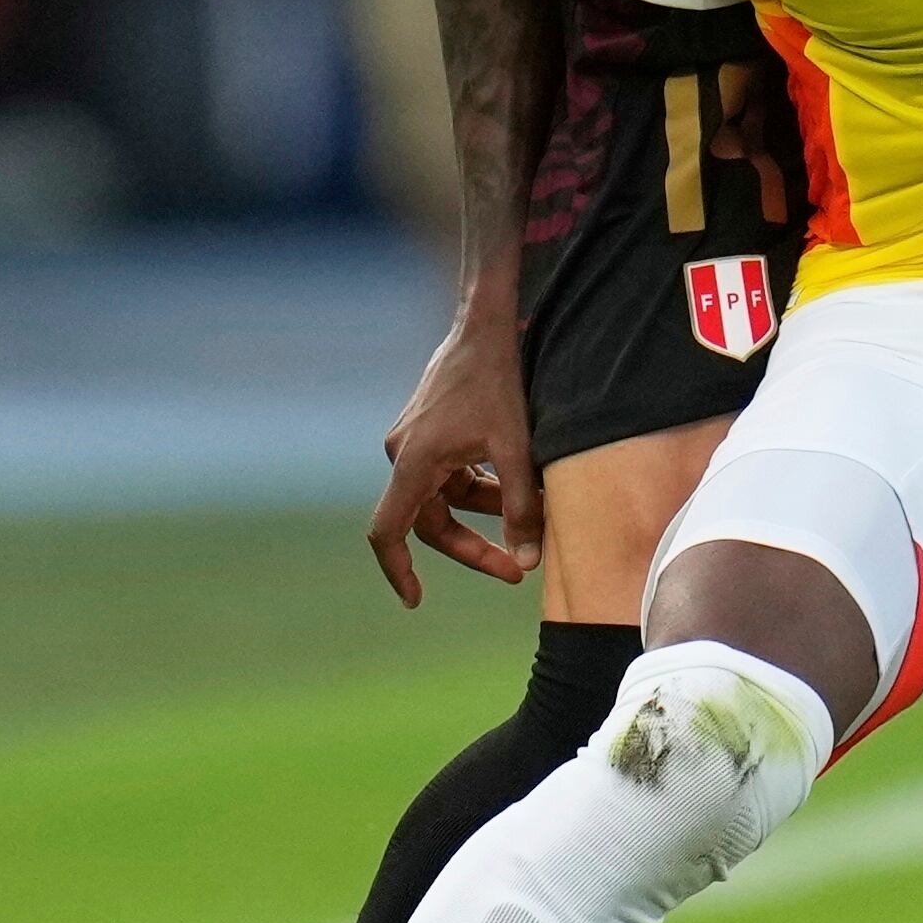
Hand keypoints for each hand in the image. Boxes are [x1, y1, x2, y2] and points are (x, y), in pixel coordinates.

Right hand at [365, 306, 538, 606]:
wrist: (486, 324)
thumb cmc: (499, 380)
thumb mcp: (518, 448)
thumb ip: (522, 506)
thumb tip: (527, 563)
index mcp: (413, 462)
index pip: (389, 531)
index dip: (397, 570)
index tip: (415, 599)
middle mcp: (405, 454)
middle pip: (429, 522)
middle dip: (473, 546)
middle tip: (516, 568)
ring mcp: (415, 442)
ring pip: (446, 499)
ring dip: (486, 512)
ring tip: (534, 516)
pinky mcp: (431, 431)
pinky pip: (452, 475)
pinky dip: (482, 487)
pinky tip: (520, 486)